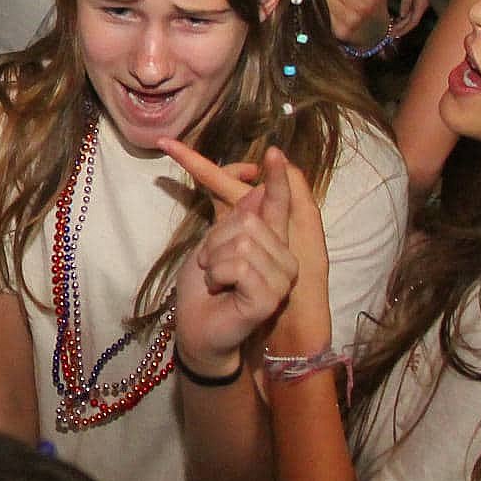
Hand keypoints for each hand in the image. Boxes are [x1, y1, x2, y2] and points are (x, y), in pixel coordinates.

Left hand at [161, 143, 302, 372]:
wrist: (197, 330)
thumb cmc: (203, 289)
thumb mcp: (213, 245)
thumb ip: (236, 219)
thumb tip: (256, 187)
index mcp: (270, 242)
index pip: (279, 204)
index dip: (277, 178)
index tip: (274, 151)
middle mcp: (283, 258)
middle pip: (249, 219)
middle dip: (216, 240)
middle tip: (211, 265)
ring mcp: (281, 278)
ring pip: (243, 241)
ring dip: (215, 260)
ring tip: (216, 280)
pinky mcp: (271, 296)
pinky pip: (240, 265)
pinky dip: (218, 274)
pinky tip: (221, 290)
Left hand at [393, 0, 431, 38]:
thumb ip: (406, 3)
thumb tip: (403, 16)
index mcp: (421, 4)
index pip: (413, 22)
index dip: (404, 30)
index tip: (394, 35)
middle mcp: (422, 5)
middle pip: (411, 22)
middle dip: (402, 30)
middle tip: (390, 35)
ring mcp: (419, 2)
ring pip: (410, 18)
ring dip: (402, 24)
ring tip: (392, 29)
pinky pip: (409, 12)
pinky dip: (402, 17)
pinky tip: (396, 19)